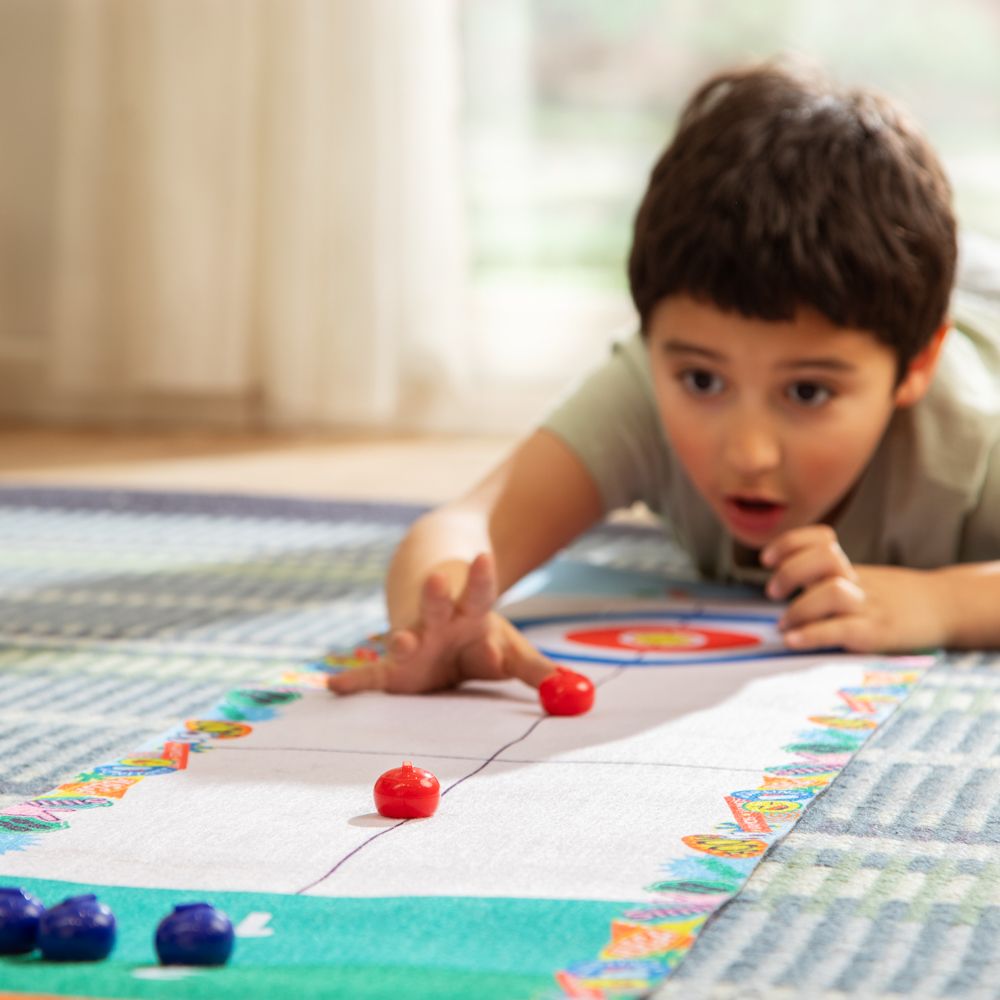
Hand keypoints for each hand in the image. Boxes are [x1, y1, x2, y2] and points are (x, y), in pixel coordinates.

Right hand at [326, 553, 556, 694]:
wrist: (434, 613)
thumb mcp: (508, 648)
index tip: (484, 557)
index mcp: (470, 611)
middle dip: (439, 595)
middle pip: (438, 605)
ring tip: (399, 642)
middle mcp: (437, 622)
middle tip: (440, 580)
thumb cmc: (477, 635)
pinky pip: (372, 677)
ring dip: (401, 639)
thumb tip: (569, 691)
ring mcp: (412, 642)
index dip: (482, 577)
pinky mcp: (394, 669)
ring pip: (405, 636)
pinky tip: (334, 688)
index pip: (480, 591)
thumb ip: (534, 669)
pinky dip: (353, 683)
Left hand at [761, 525, 948, 652]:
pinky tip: (794, 640)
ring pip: (831, 591)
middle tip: (775, 593)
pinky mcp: (877, 633)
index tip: (767, 558)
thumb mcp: (859, 576)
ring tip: (786, 625)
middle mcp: (858, 581)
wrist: (945, 608)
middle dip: (790, 572)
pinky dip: (812, 634)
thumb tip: (780, 585)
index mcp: (850, 566)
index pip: (819, 539)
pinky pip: (841, 629)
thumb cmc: (891, 597)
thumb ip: (826, 577)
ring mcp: (869, 606)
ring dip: (799, 608)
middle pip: (823, 558)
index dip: (790, 543)